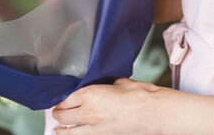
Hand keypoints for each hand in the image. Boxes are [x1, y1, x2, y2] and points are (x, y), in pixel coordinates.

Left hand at [52, 78, 180, 133]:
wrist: (156, 113)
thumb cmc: (142, 96)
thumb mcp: (120, 83)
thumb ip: (106, 85)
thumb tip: (105, 85)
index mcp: (90, 94)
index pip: (64, 99)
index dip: (61, 99)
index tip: (60, 99)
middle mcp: (88, 113)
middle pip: (62, 116)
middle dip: (58, 114)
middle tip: (57, 112)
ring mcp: (95, 129)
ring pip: (69, 132)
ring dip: (61, 130)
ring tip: (58, 129)